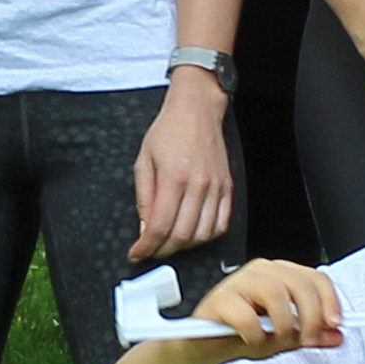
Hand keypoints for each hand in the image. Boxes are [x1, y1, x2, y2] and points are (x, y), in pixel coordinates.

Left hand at [128, 78, 235, 262]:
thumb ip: (144, 198)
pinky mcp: (227, 188)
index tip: (137, 253)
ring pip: (203, 235)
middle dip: (163, 250)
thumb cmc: (168, 131)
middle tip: (151, 250)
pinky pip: (221, 224)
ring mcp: (216, 188)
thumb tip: (144, 229)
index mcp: (174, 178)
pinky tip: (193, 234)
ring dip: (184, 246)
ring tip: (170, 242)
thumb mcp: (144, 161)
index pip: (160, 226)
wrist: (197, 110)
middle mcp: (198, 186)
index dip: (146, 246)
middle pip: (182, 235)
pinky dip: (206, 236)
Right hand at [191, 258, 344, 358]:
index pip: (315, 278)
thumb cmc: (244, 335)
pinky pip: (246, 316)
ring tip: (277, 341)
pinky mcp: (219, 299)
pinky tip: (251, 342)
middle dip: (311, 316)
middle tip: (308, 340)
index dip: (330, 301)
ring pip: (275, 293)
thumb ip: (310, 336)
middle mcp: (262, 272)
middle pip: (299, 283)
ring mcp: (239, 282)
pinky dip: (254, 335)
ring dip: (283, 324)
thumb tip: (337, 336)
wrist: (206, 348)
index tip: (335, 325)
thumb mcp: (285, 338)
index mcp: (282, 275)